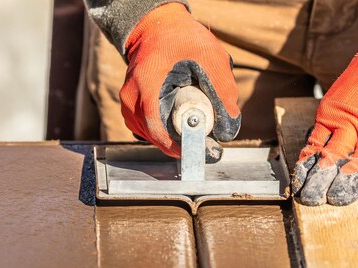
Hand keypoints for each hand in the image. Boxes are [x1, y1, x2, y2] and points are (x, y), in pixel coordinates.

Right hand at [120, 3, 240, 159]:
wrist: (156, 27)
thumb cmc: (181, 39)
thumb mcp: (210, 58)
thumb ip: (223, 90)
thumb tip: (229, 126)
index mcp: (147, 84)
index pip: (156, 127)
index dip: (177, 144)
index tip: (199, 149)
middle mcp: (131, 96)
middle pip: (153, 135)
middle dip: (177, 142)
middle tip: (201, 142)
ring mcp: (127, 102)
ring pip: (148, 134)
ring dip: (169, 138)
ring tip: (190, 132)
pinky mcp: (129, 105)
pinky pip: (143, 128)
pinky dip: (160, 131)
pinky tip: (175, 125)